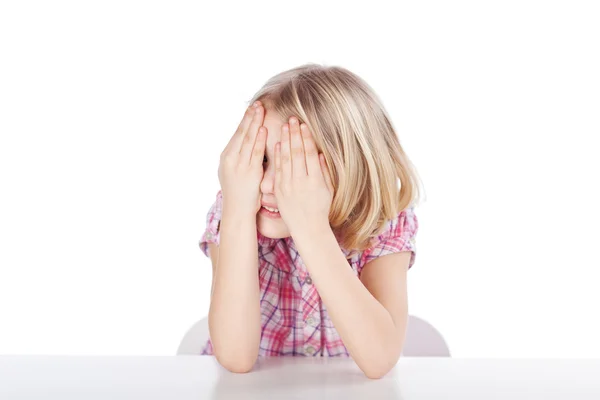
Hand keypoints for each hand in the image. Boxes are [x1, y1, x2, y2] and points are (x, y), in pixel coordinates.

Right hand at [218, 101, 266, 215]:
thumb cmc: (239, 193)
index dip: (245, 120)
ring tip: (261, 110)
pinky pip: (255, 152)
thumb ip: (240, 158)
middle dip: (250, 117)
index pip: (237, 134)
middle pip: (242, 133)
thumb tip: (248, 145)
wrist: (237, 211)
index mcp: (226, 157)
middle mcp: (230, 158)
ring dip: (255, 123)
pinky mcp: (249, 172)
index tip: (252, 107)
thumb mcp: (234, 172)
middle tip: (258, 103)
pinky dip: (259, 140)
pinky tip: (263, 129)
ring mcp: (239, 165)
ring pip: (248, 139)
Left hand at [274, 116, 333, 235]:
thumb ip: (325, 171)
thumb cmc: (321, 208)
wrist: (308, 228)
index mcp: (315, 180)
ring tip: (284, 126)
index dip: (306, 138)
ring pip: (285, 159)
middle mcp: (301, 182)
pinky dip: (277, 156)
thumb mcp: (328, 190)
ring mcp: (288, 186)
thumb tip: (319, 153)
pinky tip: (277, 143)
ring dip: (284, 140)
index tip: (304, 125)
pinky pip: (277, 170)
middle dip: (294, 134)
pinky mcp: (279, 191)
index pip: (309, 154)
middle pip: (296, 153)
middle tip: (292, 118)